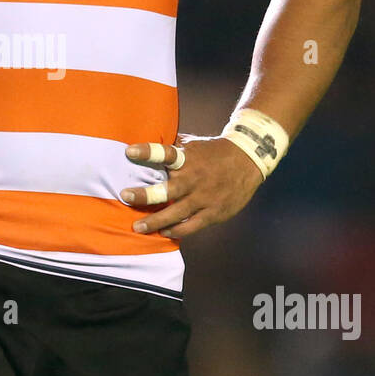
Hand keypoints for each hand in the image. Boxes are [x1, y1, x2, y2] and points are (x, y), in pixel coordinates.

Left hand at [120, 134, 263, 239]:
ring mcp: (204, 197)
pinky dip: (177, 230)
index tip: (129, 151)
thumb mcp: (193, 144)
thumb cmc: (214, 152)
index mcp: (188, 157)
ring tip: (138, 227)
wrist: (249, 160)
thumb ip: (172, 147)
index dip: (147, 152)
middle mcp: (194, 177)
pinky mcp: (214, 212)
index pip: (165, 153)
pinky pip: (192, 225)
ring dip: (155, 221)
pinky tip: (164, 232)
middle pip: (167, 189)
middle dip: (145, 195)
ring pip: (176, 212)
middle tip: (125, 197)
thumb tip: (146, 143)